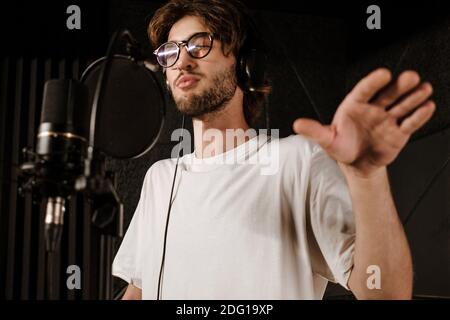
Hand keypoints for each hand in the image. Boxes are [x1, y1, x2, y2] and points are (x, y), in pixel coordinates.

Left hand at [293, 68, 435, 177]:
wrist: (357, 165)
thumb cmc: (341, 147)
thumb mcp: (326, 139)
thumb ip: (314, 131)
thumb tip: (297, 124)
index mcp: (354, 106)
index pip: (364, 90)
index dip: (374, 82)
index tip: (383, 74)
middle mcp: (373, 109)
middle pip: (388, 94)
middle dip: (400, 86)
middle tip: (410, 77)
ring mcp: (387, 119)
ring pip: (402, 105)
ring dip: (414, 97)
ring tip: (424, 88)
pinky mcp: (399, 131)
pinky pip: (410, 122)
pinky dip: (419, 115)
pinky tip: (427, 106)